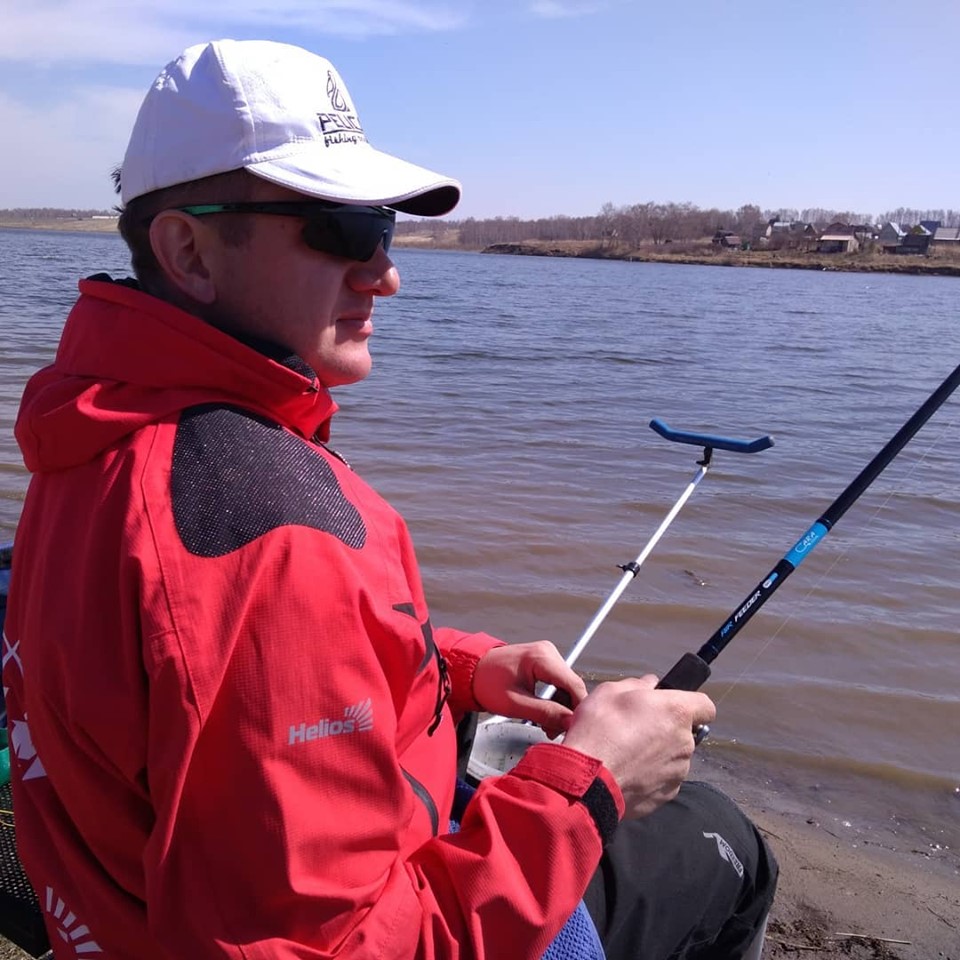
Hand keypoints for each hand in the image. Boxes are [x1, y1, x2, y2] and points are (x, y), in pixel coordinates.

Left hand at [473, 641, 587, 737]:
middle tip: (554, 732)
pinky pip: (558, 683)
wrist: (472, 671)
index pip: (573, 684)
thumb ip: (545, 713)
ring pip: (566, 687)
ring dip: (560, 708)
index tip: (576, 729)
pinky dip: (554, 700)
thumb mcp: (515, 704)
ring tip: (547, 726)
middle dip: (567, 711)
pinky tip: (545, 714)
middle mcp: (548, 652)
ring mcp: (547, 655)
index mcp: (542, 657)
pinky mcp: (545, 661)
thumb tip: (570, 722)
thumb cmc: (488, 684)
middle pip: (572, 686)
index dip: (578, 709)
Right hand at [562, 675, 715, 819]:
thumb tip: (650, 684)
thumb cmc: (599, 729)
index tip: (673, 706)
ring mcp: (678, 771)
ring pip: (673, 756)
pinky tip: (626, 771)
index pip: (706, 705)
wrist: (587, 777)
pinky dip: (649, 775)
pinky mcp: (667, 795)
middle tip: (636, 728)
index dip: (691, 704)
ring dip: (657, 753)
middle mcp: (685, 742)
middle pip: (685, 732)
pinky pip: (662, 779)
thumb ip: (638, 684)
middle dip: (665, 729)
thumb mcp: (611, 691)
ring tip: (627, 753)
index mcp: (676, 712)